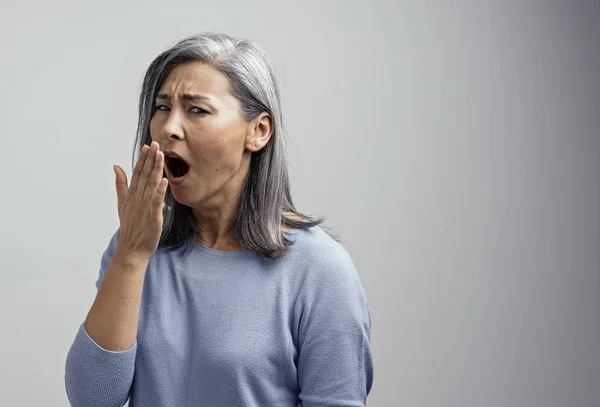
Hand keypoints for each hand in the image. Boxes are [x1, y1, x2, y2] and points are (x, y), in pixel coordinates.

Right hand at [113, 141, 167, 261]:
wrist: (132, 249)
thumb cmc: (131, 227)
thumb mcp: (122, 203)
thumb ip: (121, 184)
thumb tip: (116, 166)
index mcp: (132, 195)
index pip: (138, 173)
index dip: (142, 159)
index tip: (147, 146)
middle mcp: (137, 198)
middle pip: (145, 175)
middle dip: (150, 159)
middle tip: (155, 144)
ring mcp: (144, 207)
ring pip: (151, 185)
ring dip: (156, 170)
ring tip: (161, 156)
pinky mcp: (152, 216)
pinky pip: (156, 202)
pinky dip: (160, 191)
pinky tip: (165, 181)